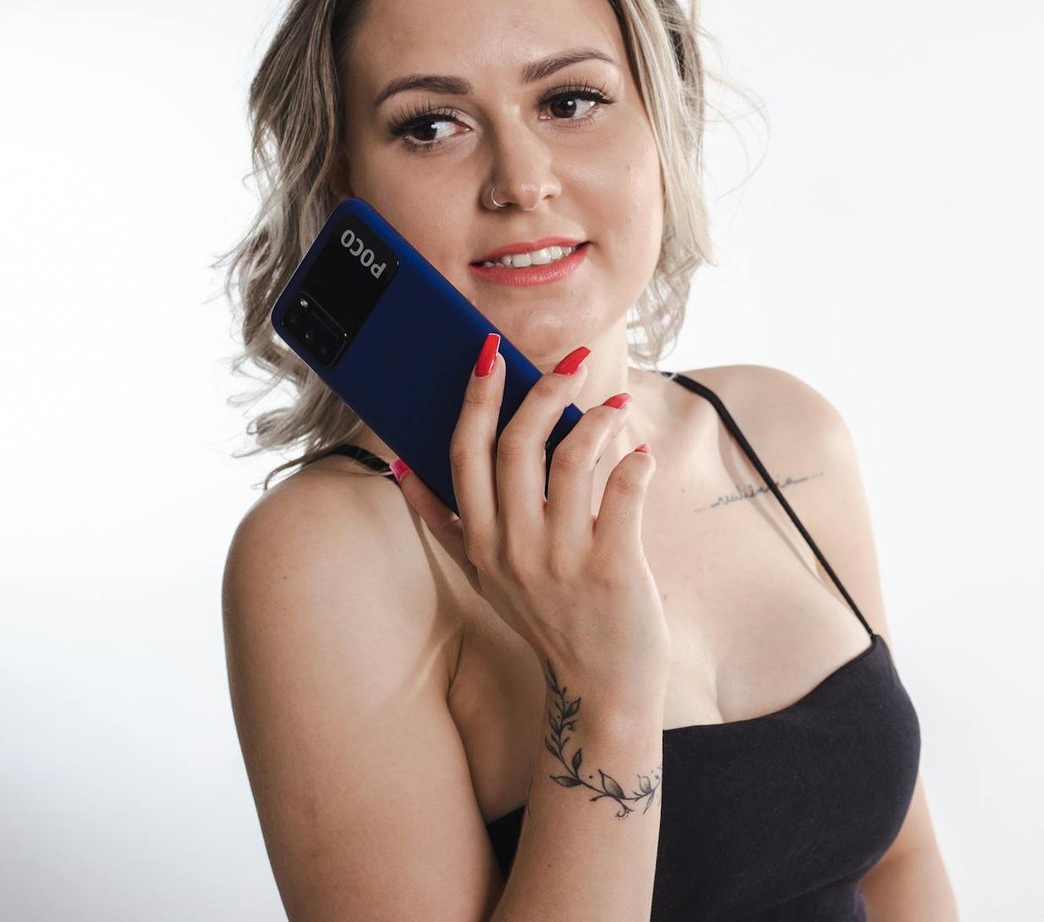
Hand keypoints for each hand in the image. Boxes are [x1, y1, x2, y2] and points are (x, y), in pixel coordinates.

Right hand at [393, 335, 669, 701]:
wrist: (601, 690)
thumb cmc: (549, 620)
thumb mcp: (485, 577)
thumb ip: (446, 524)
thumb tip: (401, 468)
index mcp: (479, 542)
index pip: (464, 454)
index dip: (476, 397)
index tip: (490, 352)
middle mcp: (513, 548)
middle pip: (516, 445)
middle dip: (542, 389)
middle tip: (570, 360)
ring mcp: (562, 559)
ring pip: (573, 458)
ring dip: (598, 419)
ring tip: (616, 407)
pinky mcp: (612, 568)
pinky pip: (624, 490)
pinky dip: (636, 460)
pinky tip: (642, 452)